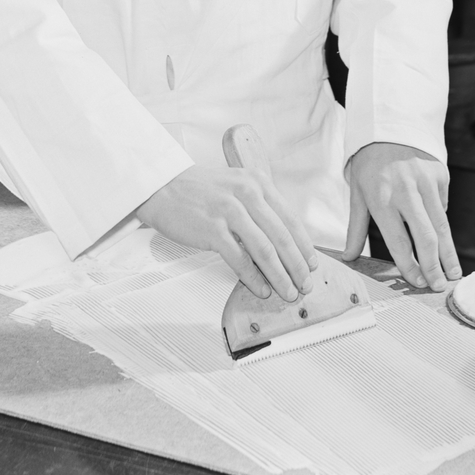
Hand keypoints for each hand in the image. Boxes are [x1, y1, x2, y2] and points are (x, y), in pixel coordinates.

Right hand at [136, 164, 318, 301]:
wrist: (162, 187)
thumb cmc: (199, 191)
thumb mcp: (236, 186)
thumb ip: (259, 207)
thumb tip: (282, 241)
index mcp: (258, 182)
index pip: (291, 218)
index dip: (304, 245)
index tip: (312, 265)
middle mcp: (247, 193)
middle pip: (282, 236)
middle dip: (297, 266)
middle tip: (306, 285)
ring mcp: (229, 211)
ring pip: (265, 249)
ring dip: (280, 276)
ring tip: (287, 292)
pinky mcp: (212, 229)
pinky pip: (239, 258)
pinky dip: (253, 277)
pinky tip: (261, 289)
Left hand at [342, 142, 461, 291]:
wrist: (387, 127)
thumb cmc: (368, 165)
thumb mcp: (357, 193)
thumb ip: (356, 227)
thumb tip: (348, 258)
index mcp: (381, 198)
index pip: (398, 240)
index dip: (409, 265)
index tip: (417, 283)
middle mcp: (406, 190)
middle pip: (425, 236)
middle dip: (434, 265)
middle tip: (440, 286)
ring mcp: (426, 181)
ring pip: (442, 224)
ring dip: (449, 253)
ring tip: (454, 274)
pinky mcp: (440, 174)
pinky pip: (443, 206)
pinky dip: (441, 222)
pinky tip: (441, 236)